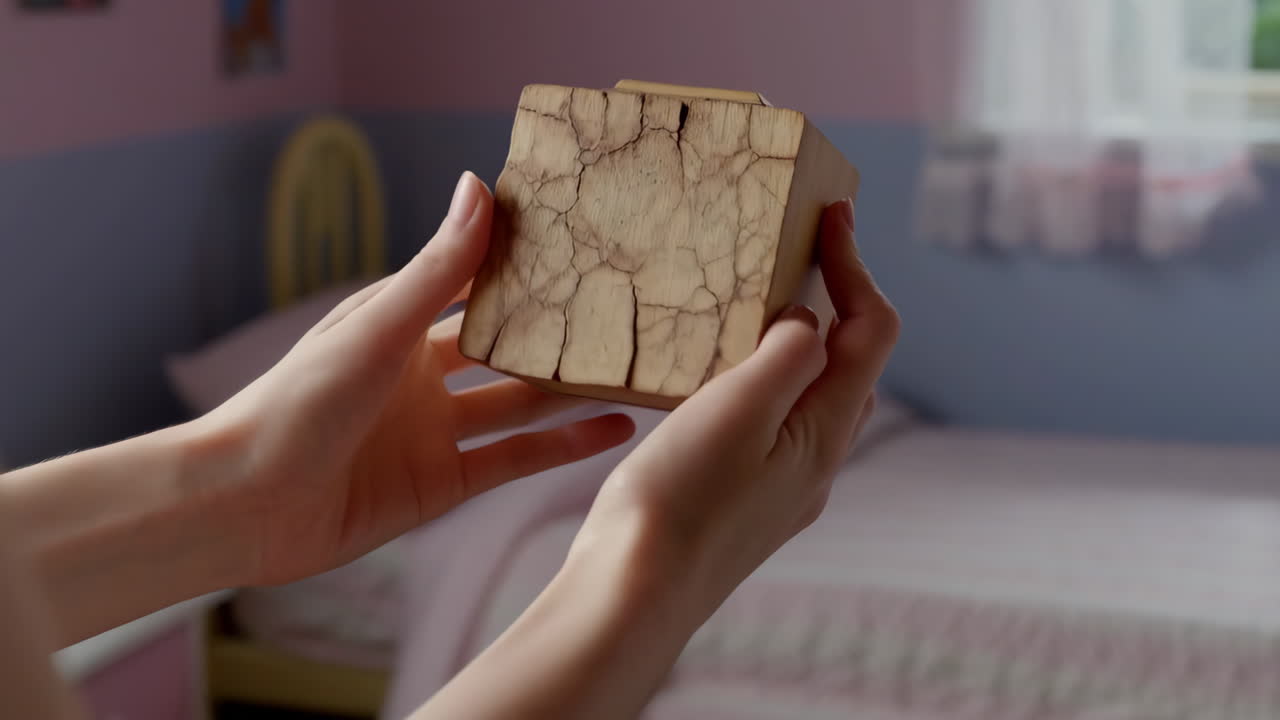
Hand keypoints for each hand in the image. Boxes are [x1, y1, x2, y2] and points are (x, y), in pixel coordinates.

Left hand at [195, 172, 635, 585]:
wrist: (245, 506)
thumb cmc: (296, 401)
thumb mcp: (377, 327)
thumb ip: (437, 268)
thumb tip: (479, 184)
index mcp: (399, 325)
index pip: (474, 283)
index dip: (523, 262)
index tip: (584, 235)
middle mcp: (422, 374)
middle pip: (506, 346)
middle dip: (559, 330)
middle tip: (629, 307)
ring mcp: (435, 430)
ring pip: (521, 402)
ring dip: (573, 388)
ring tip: (638, 369)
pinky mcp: (445, 483)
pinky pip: (516, 458)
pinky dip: (566, 445)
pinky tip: (615, 428)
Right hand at [576, 198, 898, 616]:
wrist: (634, 593)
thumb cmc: (680, 501)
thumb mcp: (739, 408)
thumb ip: (789, 353)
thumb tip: (810, 321)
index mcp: (826, 432)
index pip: (872, 331)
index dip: (856, 265)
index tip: (831, 214)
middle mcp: (817, 462)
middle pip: (850, 364)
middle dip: (833, 301)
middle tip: (790, 254)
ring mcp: (783, 486)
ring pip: (809, 396)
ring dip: (791, 345)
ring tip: (743, 311)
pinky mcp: (744, 500)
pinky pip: (771, 425)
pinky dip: (758, 384)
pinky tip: (711, 382)